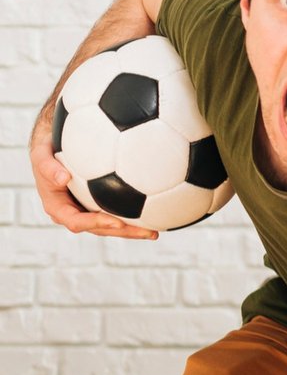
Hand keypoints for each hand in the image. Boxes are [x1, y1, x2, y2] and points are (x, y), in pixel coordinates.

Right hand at [29, 108, 155, 239]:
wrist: (56, 142)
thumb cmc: (47, 146)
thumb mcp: (40, 152)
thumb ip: (46, 165)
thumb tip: (63, 178)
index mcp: (57, 206)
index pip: (76, 221)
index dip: (95, 224)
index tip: (117, 222)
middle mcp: (74, 211)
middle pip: (100, 229)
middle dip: (124, 232)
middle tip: (149, 232)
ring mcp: (88, 209)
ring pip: (113, 224)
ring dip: (134, 229)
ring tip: (157, 230)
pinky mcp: (101, 202)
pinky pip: (119, 210)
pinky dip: (136, 213)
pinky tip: (158, 210)